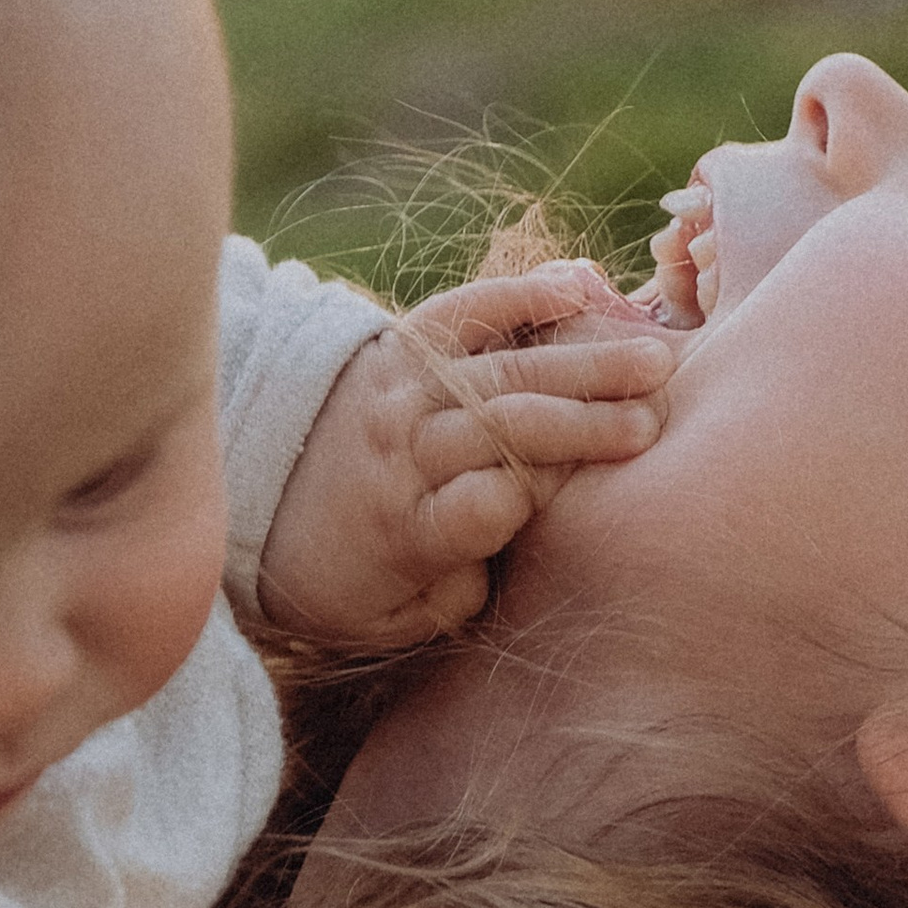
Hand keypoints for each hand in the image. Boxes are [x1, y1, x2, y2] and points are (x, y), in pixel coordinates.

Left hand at [257, 261, 672, 648]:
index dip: (537, 493)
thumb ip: (456, 592)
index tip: (587, 491)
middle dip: (585, 422)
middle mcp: (404, 451)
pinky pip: (463, 309)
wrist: (253, 492)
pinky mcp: (400, 345)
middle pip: (506, 428)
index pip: (485, 504)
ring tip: (653, 361)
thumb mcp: (389, 619)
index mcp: (405, 529)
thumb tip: (506, 548)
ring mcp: (402, 390)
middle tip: (654, 422)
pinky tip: (574, 288)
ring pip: (503, 371)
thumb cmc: (340, 574)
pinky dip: (517, 295)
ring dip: (582, 364)